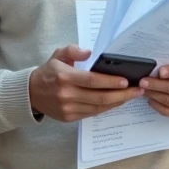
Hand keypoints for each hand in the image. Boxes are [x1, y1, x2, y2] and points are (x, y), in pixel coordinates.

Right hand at [28, 45, 144, 122]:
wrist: (30, 93)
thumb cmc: (48, 72)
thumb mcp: (58, 55)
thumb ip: (73, 50)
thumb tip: (89, 52)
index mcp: (64, 77)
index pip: (92, 81)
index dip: (111, 82)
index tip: (126, 81)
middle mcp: (67, 95)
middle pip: (100, 97)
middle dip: (122, 94)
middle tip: (137, 90)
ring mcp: (68, 108)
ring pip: (99, 108)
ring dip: (118, 102)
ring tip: (131, 95)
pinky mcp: (69, 118)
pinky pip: (93, 113)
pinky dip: (106, 108)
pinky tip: (117, 101)